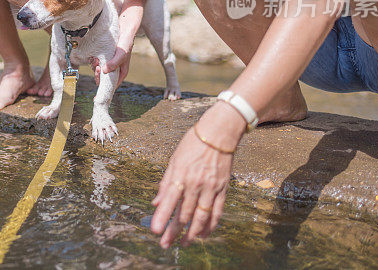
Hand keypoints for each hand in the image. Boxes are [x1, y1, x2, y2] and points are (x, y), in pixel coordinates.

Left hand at [92, 47, 129, 89]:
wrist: (123, 32)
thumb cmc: (125, 44)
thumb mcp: (121, 55)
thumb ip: (114, 63)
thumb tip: (104, 71)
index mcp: (121, 73)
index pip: (112, 85)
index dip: (104, 88)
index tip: (97, 90)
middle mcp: (114, 70)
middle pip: (103, 79)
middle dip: (98, 75)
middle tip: (98, 67)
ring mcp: (108, 64)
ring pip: (98, 71)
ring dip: (95, 67)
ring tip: (97, 60)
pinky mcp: (103, 58)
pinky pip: (96, 64)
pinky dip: (93, 62)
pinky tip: (95, 57)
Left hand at [150, 105, 243, 247]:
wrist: (219, 133)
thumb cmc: (193, 144)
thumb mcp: (174, 159)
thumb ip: (165, 182)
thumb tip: (156, 202)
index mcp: (180, 175)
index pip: (169, 200)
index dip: (162, 217)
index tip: (155, 231)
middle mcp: (195, 183)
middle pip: (184, 213)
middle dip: (174, 231)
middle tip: (165, 244)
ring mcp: (211, 187)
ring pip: (201, 216)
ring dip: (192, 233)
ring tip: (184, 244)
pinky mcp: (223, 189)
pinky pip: (217, 212)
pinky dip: (210, 225)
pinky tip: (203, 234)